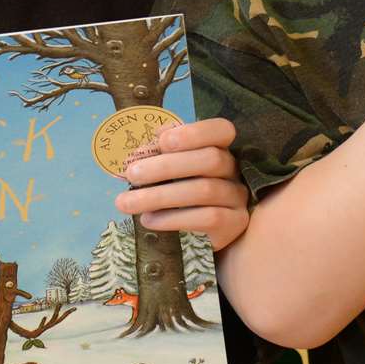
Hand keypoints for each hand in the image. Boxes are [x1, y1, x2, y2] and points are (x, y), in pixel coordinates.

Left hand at [114, 118, 248, 250]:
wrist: (200, 233)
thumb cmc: (179, 193)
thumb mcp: (170, 170)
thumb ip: (161, 155)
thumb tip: (144, 150)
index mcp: (220, 148)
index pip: (222, 130)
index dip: (195, 133)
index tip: (162, 141)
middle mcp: (234, 170)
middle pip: (211, 160)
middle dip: (167, 166)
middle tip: (132, 174)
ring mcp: (237, 198)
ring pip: (204, 190)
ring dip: (160, 196)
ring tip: (127, 202)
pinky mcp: (234, 224)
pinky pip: (207, 218)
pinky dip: (173, 218)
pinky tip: (148, 220)